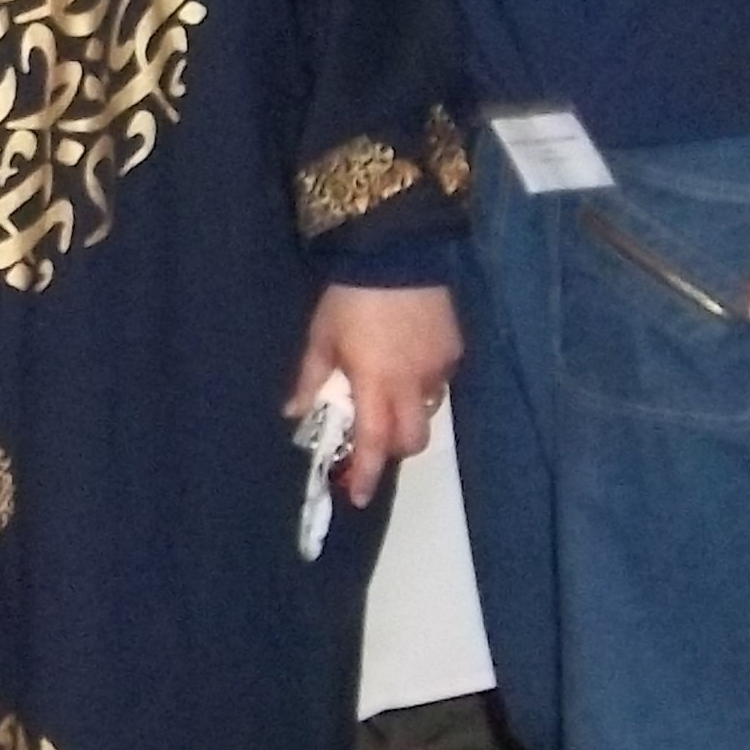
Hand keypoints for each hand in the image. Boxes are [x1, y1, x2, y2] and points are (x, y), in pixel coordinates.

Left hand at [286, 281, 459, 506]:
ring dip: (408, 415)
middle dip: (394, 449)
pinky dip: (423, 384)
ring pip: (428, 412)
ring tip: (388, 393)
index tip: (357, 497)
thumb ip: (311, 378)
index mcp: (376, 385)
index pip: (374, 443)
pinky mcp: (456, 349)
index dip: (366, 474)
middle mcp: (412, 385)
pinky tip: (408, 361)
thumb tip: (294, 412)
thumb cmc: (350, 297)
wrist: (398, 252)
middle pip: (412, 440)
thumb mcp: (321, 337)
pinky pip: (440, 381)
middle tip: (373, 438)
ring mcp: (439, 368)